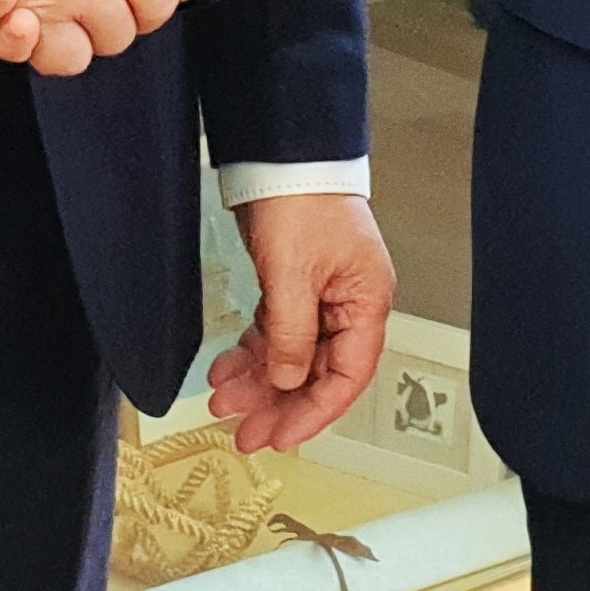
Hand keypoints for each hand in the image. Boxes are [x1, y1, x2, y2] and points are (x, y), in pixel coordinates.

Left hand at [210, 195, 396, 453]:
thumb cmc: (302, 199)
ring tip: (222, 402)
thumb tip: (288, 382)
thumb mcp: (293, 274)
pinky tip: (226, 368)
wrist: (278, 154)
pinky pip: (275, 332)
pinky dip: (252, 352)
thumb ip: (292, 335)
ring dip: (258, 381)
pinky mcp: (293, 285)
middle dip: (279, 403)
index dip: (314, 411)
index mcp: (366, 301)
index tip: (281, 436)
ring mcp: (320, 295)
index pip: (347, 376)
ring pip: (292, 356)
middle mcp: (348, 303)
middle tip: (245, 432)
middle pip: (317, 371)